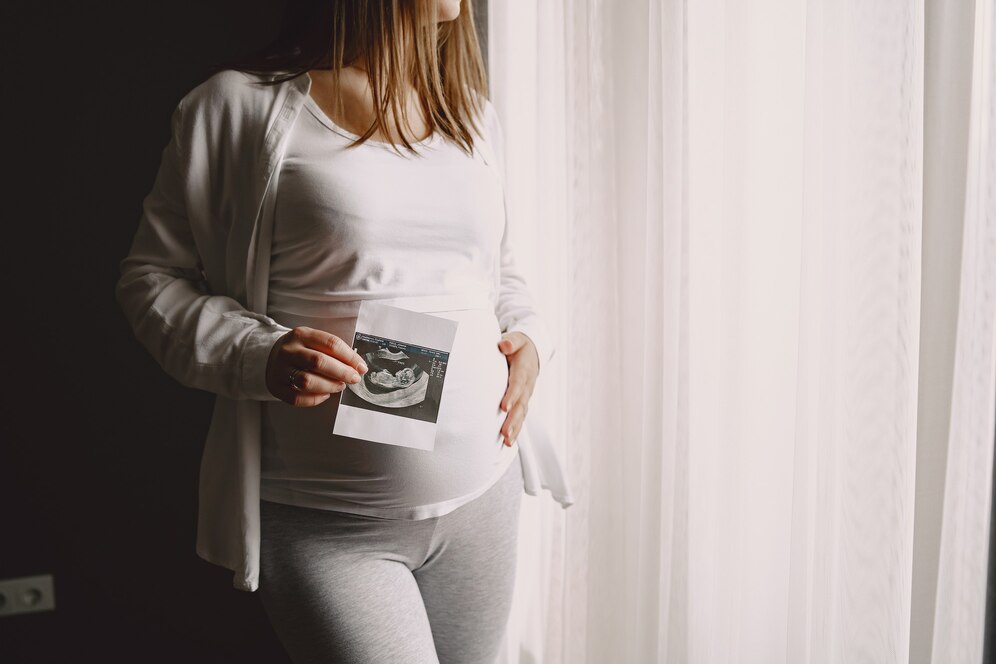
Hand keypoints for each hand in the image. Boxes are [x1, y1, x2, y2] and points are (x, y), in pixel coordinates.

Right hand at [265, 327, 368, 405]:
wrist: (269, 356)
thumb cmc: (300, 350)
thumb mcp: (313, 341)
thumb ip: (333, 350)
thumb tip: (358, 366)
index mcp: (300, 335)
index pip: (330, 344)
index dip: (350, 357)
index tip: (361, 367)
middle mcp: (288, 351)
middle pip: (319, 362)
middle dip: (342, 372)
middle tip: (354, 378)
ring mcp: (280, 370)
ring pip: (307, 381)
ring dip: (329, 386)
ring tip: (340, 386)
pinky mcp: (276, 387)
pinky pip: (297, 398)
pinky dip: (315, 399)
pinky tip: (325, 394)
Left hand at [497, 331, 539, 446]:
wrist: (531, 352)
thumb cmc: (519, 346)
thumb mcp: (517, 339)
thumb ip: (511, 342)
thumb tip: (504, 346)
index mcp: (524, 370)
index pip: (518, 384)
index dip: (512, 395)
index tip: (503, 407)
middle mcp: (527, 386)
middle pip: (521, 404)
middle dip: (513, 419)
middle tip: (505, 432)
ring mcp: (526, 396)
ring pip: (521, 414)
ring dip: (515, 428)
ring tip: (507, 441)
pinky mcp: (523, 402)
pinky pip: (520, 417)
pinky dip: (516, 430)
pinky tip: (508, 443)